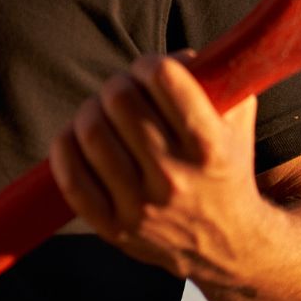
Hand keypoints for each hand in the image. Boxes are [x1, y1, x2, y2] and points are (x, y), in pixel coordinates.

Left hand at [48, 53, 262, 281]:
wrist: (230, 245)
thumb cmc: (225, 168)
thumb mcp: (236, 120)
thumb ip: (216, 76)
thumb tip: (174, 55)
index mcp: (209, 147)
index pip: (163, 79)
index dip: (148, 64)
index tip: (149, 70)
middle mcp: (175, 178)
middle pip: (119, 101)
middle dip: (116, 85)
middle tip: (122, 92)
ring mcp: (141, 207)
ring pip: (91, 133)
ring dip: (90, 111)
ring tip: (101, 114)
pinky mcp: (114, 229)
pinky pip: (70, 178)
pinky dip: (64, 147)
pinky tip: (76, 138)